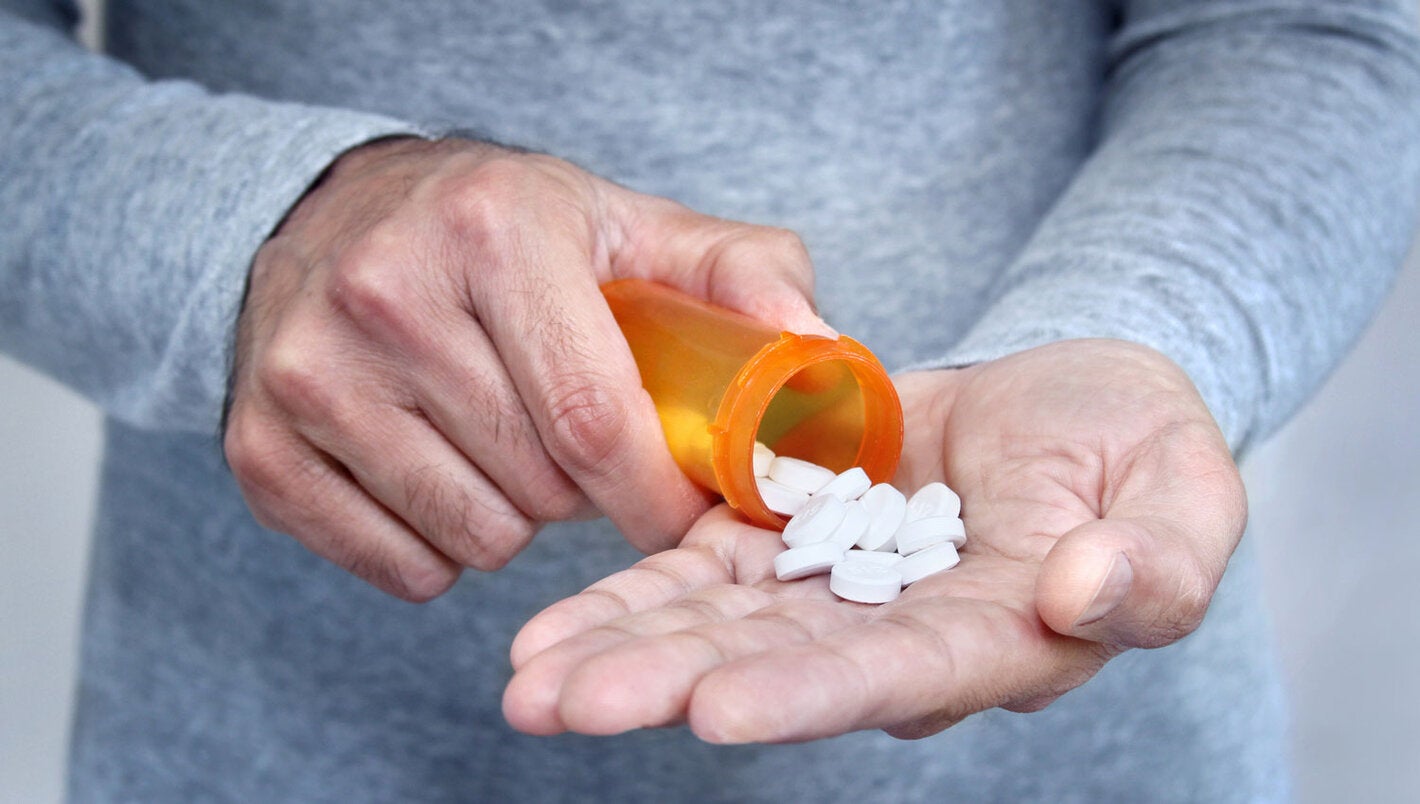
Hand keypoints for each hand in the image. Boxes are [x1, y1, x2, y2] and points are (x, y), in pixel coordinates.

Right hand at [223, 138, 827, 600]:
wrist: (334, 216)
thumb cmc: (503, 230)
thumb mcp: (626, 223)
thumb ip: (740, 275)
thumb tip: (819, 353)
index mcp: (492, 231)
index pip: (591, 416)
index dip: (656, 493)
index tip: (689, 516)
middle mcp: (383, 296)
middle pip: (538, 486)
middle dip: (588, 494)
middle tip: (580, 445)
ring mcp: (308, 376)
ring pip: (472, 537)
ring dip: (518, 519)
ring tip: (509, 447)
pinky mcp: (261, 448)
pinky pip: (400, 567)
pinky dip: (444, 547)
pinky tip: (444, 474)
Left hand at [502, 339, 1246, 741]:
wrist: (1068, 401)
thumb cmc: (1138, 444)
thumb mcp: (1184, 487)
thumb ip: (1158, 558)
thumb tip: (1085, 591)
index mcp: (993, 639)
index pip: (894, 675)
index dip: (807, 693)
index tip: (716, 709)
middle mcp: (897, 637)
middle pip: (772, 668)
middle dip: (667, 685)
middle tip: (559, 704)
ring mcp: (834, 591)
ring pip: (717, 627)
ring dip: (622, 648)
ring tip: (526, 677)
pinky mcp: (791, 536)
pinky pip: (703, 569)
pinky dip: (633, 591)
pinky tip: (553, 623)